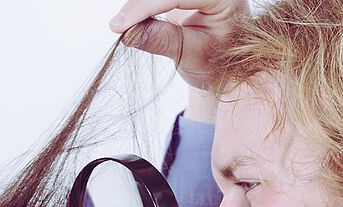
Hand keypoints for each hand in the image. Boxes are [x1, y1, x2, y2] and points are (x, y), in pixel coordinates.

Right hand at [109, 1, 248, 87]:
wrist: (223, 65)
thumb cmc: (216, 64)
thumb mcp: (192, 57)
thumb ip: (164, 41)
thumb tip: (127, 32)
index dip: (144, 8)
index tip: (119, 26)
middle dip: (140, 5)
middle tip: (119, 27)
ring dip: (139, 5)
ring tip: (127, 25)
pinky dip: (142, 5)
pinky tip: (132, 17)